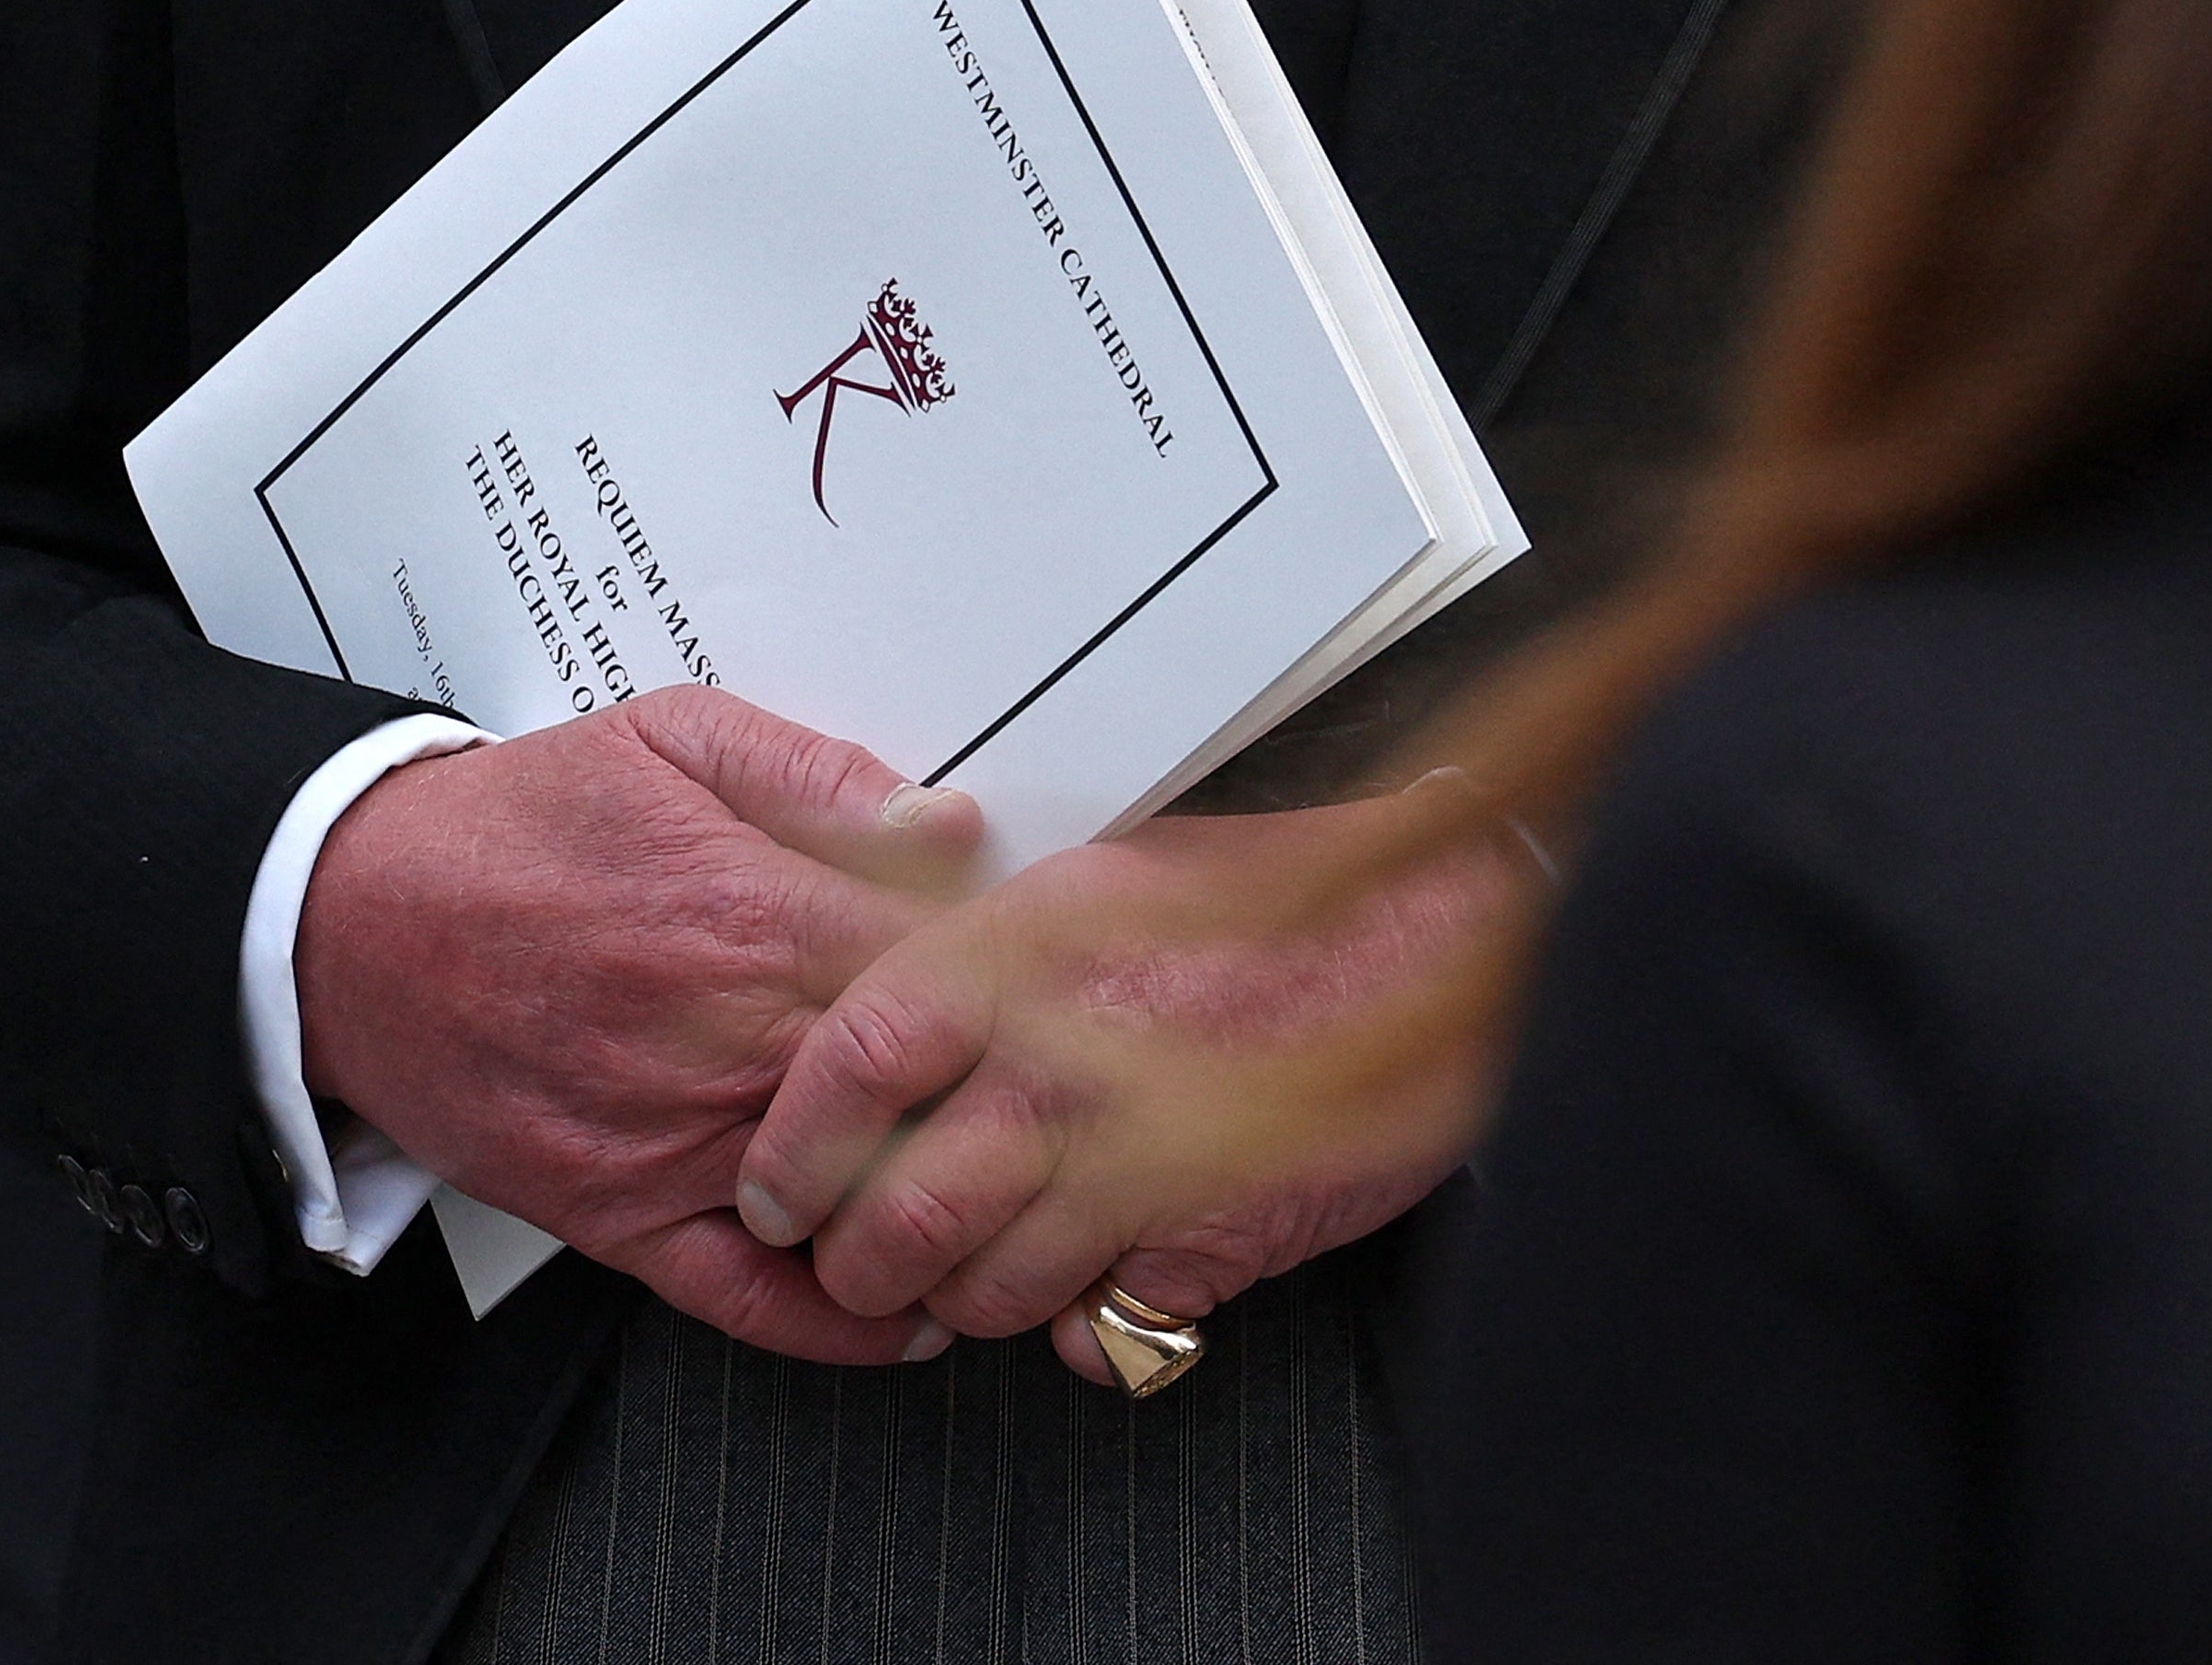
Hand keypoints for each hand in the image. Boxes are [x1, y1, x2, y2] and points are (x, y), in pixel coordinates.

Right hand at [295, 686, 987, 1365]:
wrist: (345, 917)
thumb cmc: (513, 826)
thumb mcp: (669, 739)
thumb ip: (819, 774)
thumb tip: (947, 824)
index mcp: (753, 915)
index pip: (951, 974)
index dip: (1016, 987)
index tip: (1045, 988)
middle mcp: (724, 1043)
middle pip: (926, 1101)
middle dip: (998, 1103)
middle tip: (1051, 1099)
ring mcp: (673, 1144)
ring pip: (859, 1206)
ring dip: (940, 1208)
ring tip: (1003, 1197)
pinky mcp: (619, 1218)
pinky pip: (755, 1303)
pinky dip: (843, 1323)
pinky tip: (909, 1306)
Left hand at [731, 783, 1533, 1378]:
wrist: (1436, 933)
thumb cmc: (1278, 898)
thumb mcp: (1098, 879)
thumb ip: (987, 954)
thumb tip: (890, 1017)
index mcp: (1018, 957)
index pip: (849, 1062)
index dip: (792, 1145)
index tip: (774, 1189)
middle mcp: (1062, 1064)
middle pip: (896, 1216)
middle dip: (857, 1267)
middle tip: (857, 1265)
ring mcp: (1137, 1161)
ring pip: (985, 1292)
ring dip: (963, 1303)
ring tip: (971, 1278)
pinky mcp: (1209, 1241)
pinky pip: (1100, 1332)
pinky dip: (1083, 1330)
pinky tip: (1093, 1290)